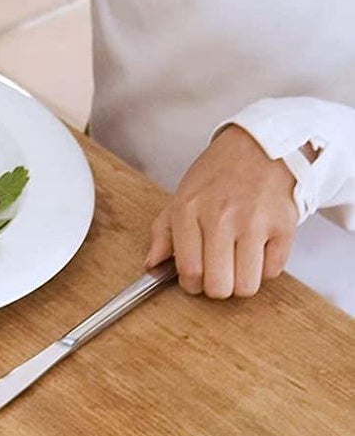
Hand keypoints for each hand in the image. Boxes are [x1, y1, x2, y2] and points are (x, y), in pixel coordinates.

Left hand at [146, 125, 298, 297]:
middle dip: (217, 288)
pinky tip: (257, 250)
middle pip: (219, 286)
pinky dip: (265, 268)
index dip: (191, 285)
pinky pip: (273, 272)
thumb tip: (151, 265)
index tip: (195, 280)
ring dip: (242, 283)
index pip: (188, 270)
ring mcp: (254, 223)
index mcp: (188, 211)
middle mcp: (220, 218)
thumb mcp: (181, 196)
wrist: (259, 147)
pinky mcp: (283, 227)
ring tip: (237, 264)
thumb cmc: (217, 174)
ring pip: (247, 286)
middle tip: (218, 274)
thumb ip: (162, 233)